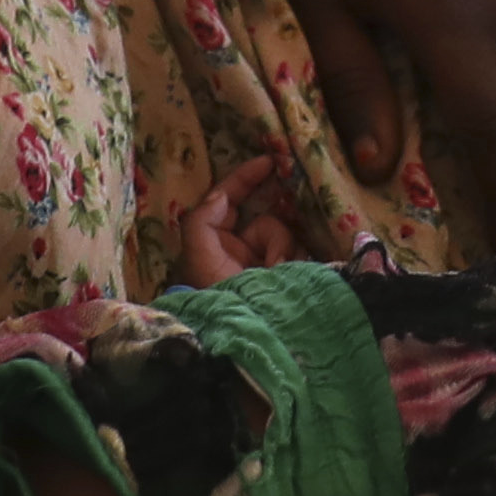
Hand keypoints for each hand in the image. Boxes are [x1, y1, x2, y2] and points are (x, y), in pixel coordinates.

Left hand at [164, 152, 312, 287]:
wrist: (252, 335)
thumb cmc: (220, 296)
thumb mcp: (199, 256)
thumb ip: (202, 219)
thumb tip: (222, 195)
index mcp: (215, 243)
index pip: (229, 200)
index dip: (245, 178)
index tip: (269, 160)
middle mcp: (243, 250)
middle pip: (264, 218)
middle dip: (270, 230)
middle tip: (279, 236)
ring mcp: (268, 264)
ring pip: (283, 232)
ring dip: (279, 248)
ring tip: (273, 272)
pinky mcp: (289, 274)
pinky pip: (296, 250)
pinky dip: (291, 260)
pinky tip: (284, 275)